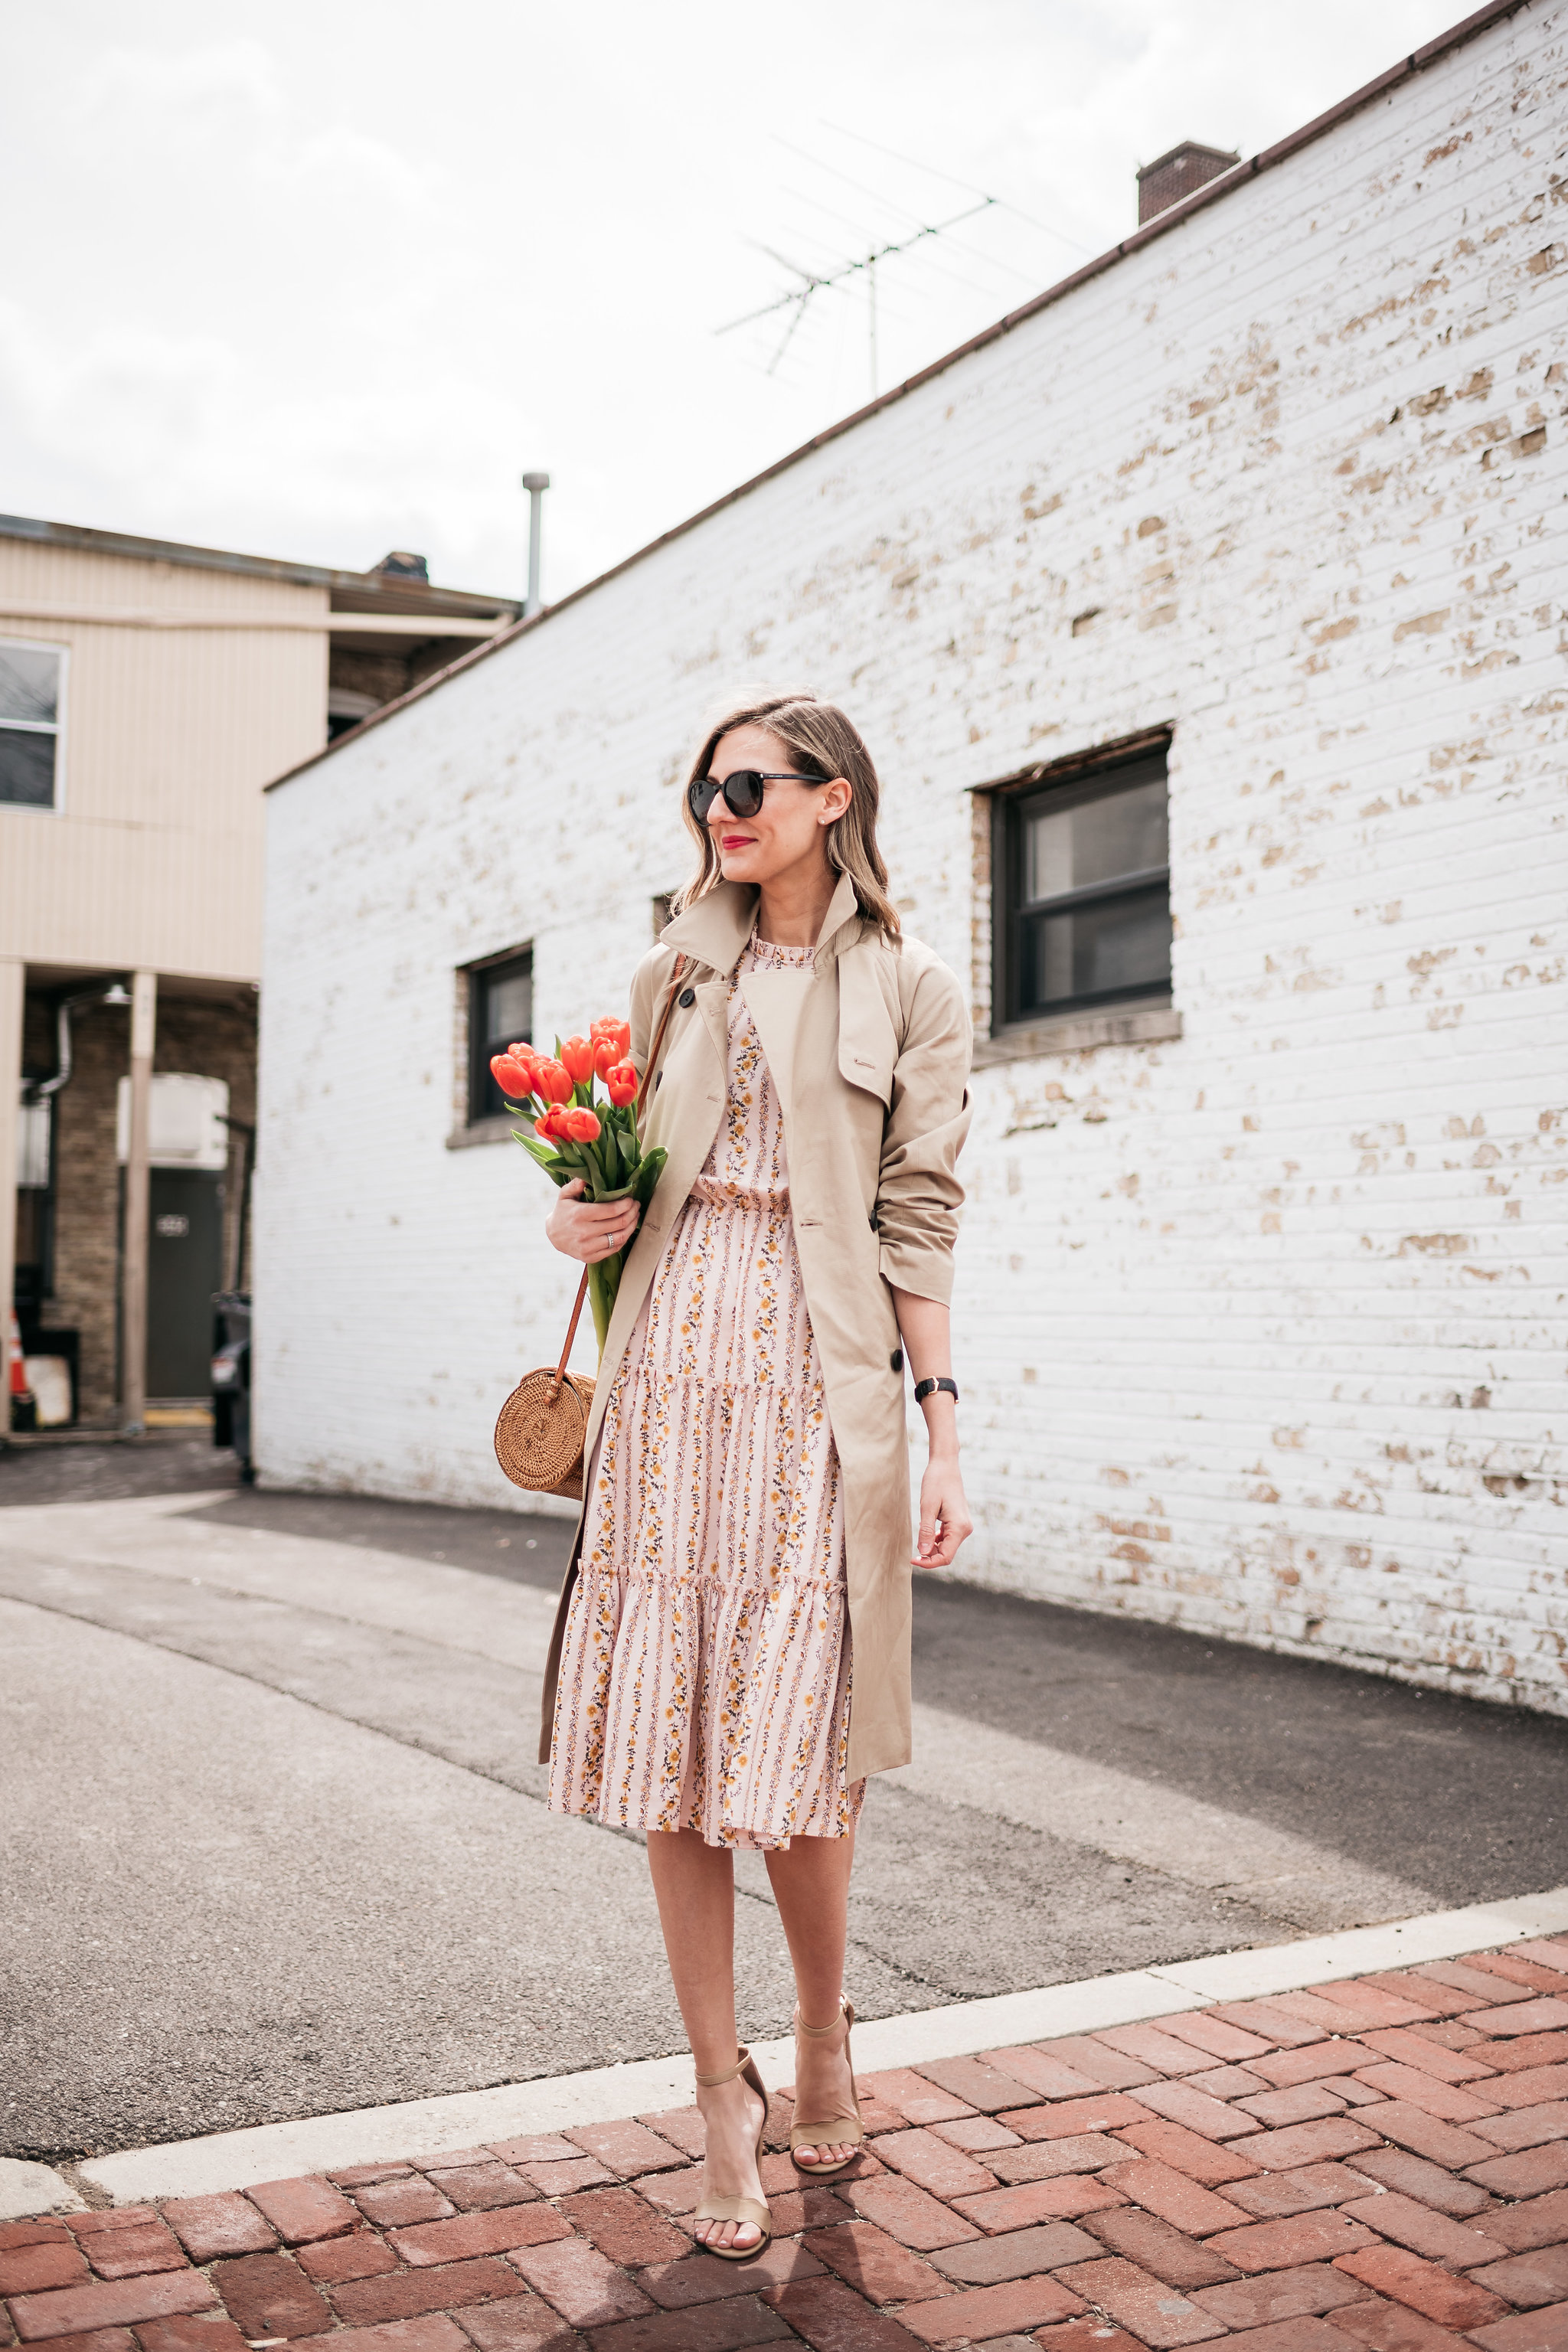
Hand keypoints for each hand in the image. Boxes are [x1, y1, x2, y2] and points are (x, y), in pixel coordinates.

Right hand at [546, 1178, 639, 1263]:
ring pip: (620, 1237)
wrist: (553, 1235)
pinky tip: (626, 1229)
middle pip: (619, 1223)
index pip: (612, 1210)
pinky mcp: (590, 1257)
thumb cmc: (563, 1211)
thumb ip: (576, 1184)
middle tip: (636, 1206)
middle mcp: (584, 1232)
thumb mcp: (565, 1195)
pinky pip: (614, 1249)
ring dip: (631, 1226)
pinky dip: (624, 1238)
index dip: (626, 1204)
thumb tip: (587, 1176)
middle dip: (632, 1212)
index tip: (631, 1199)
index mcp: (579, 1214)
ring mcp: (587, 1247)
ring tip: (635, 1217)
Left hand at [913, 1450, 971, 1570]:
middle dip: (929, 1556)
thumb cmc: (936, 1482)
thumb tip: (923, 1552)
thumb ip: (925, 1531)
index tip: (912, 1560)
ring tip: (918, 1539)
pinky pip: (947, 1538)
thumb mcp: (927, 1507)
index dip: (929, 1562)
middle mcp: (965, 1529)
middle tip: (912, 1552)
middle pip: (947, 1553)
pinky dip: (935, 1539)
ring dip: (932, 1548)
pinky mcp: (959, 1522)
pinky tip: (925, 1531)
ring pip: (947, 1546)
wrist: (945, 1465)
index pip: (945, 1556)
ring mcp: (963, 1525)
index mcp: (960, 1527)